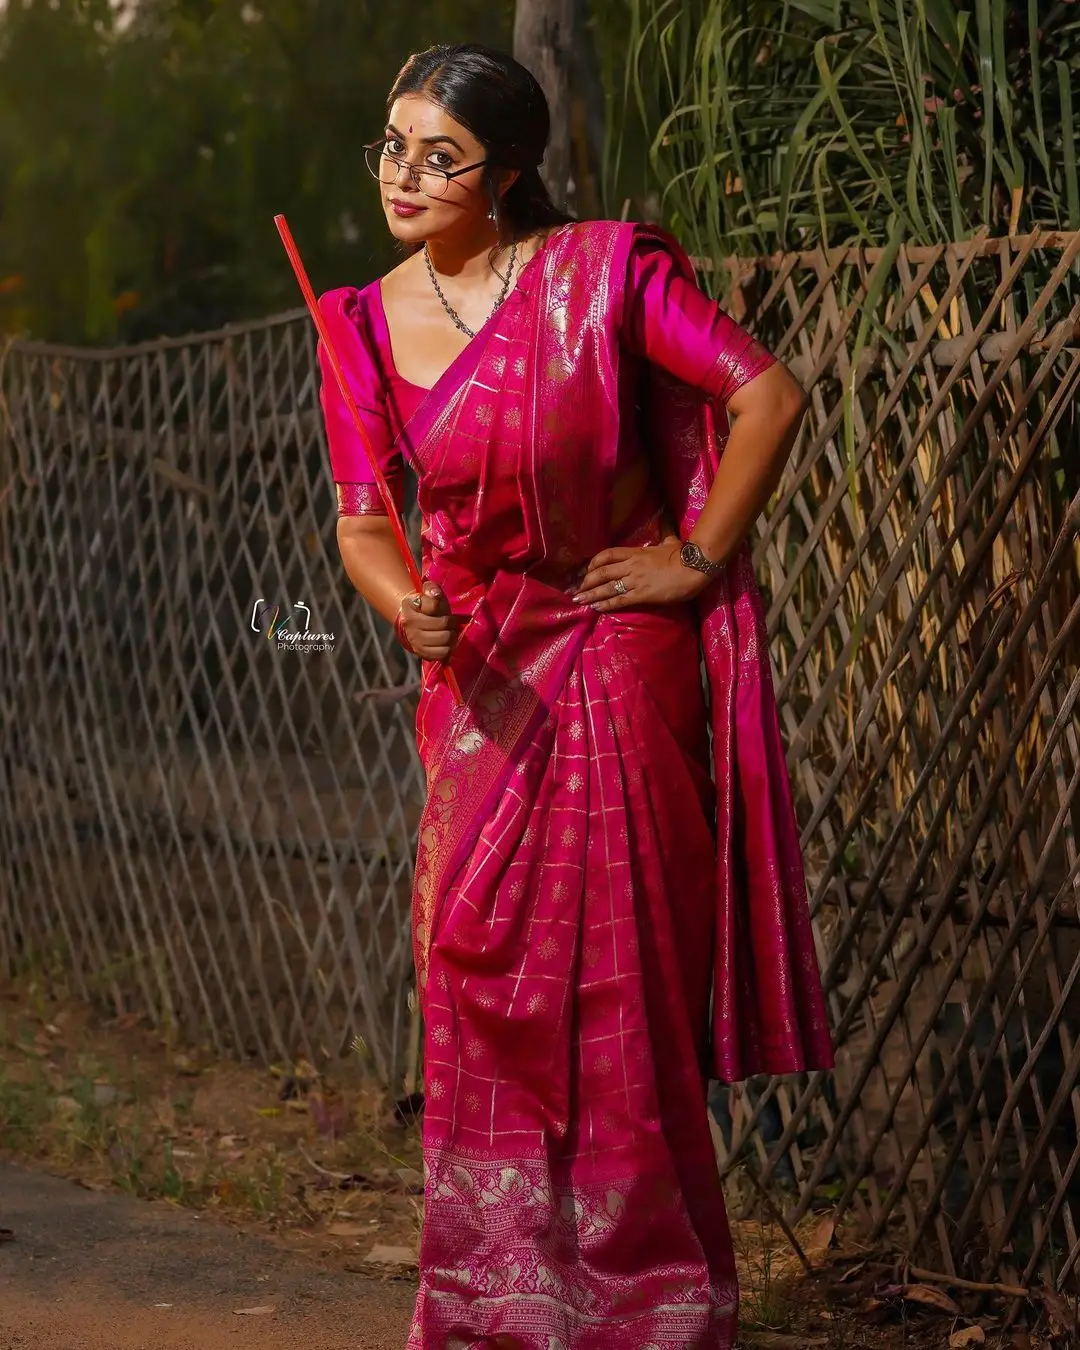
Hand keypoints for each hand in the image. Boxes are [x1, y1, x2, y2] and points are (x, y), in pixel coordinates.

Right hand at [397, 583, 461, 661]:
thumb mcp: (428, 593)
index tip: (442, 609)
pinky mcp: (421, 653)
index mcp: (410, 607)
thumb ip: (432, 589)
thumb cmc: (425, 606)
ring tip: (449, 632)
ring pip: (445, 638)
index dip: (443, 607)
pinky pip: (442, 653)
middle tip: (451, 622)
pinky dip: (449, 648)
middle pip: (443, 624)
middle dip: (452, 622)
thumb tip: (436, 594)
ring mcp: (415, 640)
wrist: (412, 622)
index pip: (435, 606)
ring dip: (452, 635)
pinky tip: (446, 643)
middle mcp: (410, 625)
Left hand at [573, 537, 709, 611]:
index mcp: (636, 552)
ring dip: (591, 595)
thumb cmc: (684, 555)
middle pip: (602, 572)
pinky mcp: (642, 595)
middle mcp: (631, 566)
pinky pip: (619, 600)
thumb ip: (664, 534)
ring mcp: (635, 580)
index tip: (587, 570)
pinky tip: (596, 608)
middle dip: (587, 581)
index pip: (608, 555)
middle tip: (576, 589)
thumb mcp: (670, 541)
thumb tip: (667, 519)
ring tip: (578, 601)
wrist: (694, 568)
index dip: (595, 562)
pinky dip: (606, 604)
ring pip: (607, 587)